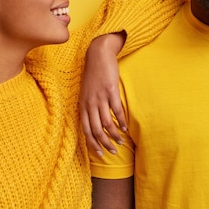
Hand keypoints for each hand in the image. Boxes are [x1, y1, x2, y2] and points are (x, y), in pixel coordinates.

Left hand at [80, 33, 127, 155]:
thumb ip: (88, 106)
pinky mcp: (111, 91)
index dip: (92, 144)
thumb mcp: (86, 92)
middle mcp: (89, 104)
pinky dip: (122, 121)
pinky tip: (126, 128)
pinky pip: (117, 111)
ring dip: (114, 136)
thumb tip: (94, 122)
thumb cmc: (93, 74)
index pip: (85, 130)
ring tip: (121, 142)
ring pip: (107, 124)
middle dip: (104, 144)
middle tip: (113, 152)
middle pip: (96, 130)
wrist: (97, 54)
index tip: (99, 154)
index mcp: (82, 105)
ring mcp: (100, 98)